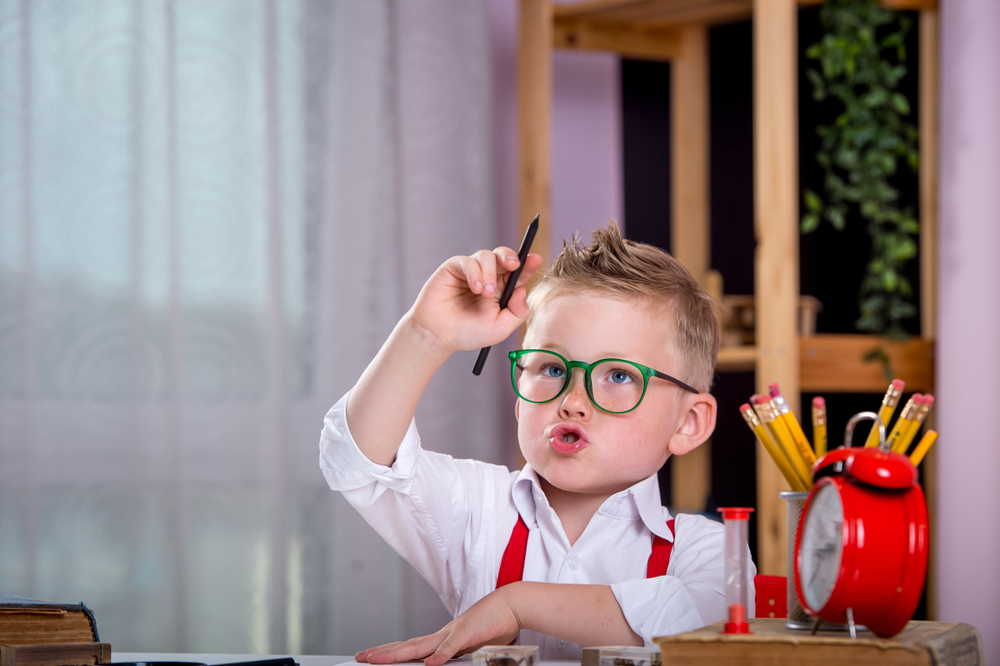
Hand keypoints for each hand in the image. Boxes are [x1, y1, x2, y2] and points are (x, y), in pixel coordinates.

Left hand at [356, 586, 520, 665]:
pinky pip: (452, 647)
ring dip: (398, 654)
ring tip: (378, 660)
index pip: (410, 648)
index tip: (371, 656)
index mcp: (442, 638)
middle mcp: (443, 634)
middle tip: (361, 657)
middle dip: (383, 652)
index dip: (390, 652)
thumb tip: (442, 663)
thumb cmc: (493, 623)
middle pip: (407, 646)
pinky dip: (441, 655)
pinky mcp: (469, 634)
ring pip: (421, 646)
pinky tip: (430, 664)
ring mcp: (454, 633)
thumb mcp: (471, 645)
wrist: (512, 604)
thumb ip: (456, 654)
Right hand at [408, 247, 542, 353]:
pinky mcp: (455, 268)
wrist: (439, 335)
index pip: (518, 273)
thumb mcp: (500, 329)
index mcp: (503, 290)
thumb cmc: (468, 333)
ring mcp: (472, 271)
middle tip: (513, 266)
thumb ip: (517, 312)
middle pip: (504, 256)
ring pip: (487, 256)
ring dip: (489, 274)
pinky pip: (468, 261)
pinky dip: (474, 273)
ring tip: (484, 293)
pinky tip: (474, 287)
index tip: (536, 259)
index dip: (528, 264)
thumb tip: (523, 290)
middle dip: (511, 257)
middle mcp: (489, 277)